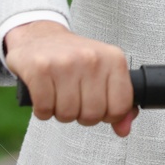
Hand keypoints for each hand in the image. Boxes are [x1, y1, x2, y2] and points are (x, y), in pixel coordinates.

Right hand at [4, 20, 137, 136]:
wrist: (40, 35)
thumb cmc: (74, 58)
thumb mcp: (104, 73)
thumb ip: (119, 102)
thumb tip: (124, 130)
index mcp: (114, 59)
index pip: (120, 107)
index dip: (108, 115)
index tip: (98, 106)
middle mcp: (92, 58)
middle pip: (93, 114)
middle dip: (82, 115)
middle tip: (75, 100)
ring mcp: (66, 63)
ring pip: (68, 114)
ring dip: (61, 112)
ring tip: (59, 96)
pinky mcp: (40, 68)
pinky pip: (44, 109)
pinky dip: (42, 110)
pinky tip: (44, 96)